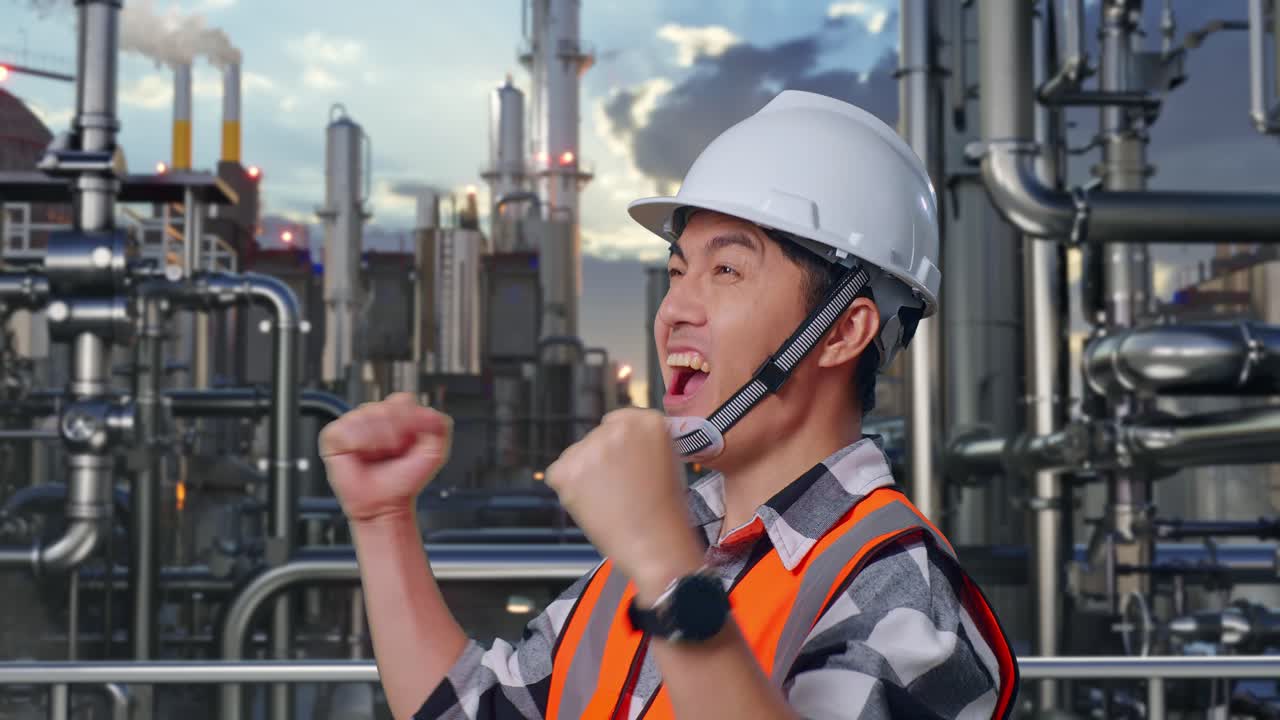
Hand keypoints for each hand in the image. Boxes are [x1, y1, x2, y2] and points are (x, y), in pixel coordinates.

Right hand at [318, 392, 452, 524]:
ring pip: (364, 416)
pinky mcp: (334, 438)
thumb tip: (430, 412)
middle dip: (393, 434)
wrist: (385, 505)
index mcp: (398, 416)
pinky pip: (344, 430)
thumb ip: (439, 426)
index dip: (409, 422)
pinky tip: (362, 455)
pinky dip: (357, 444)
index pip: (403, 400)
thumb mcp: (434, 453)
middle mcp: (375, 417)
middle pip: (384, 408)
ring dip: (376, 441)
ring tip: (378, 456)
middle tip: (394, 453)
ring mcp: (354, 425)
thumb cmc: (404, 480)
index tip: (411, 442)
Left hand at [546, 408, 703, 601]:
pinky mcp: (565, 470)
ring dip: (585, 474)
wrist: (653, 543)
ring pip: (577, 456)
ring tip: (608, 501)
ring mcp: (588, 447)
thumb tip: (622, 443)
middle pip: (596, 437)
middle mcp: (616, 427)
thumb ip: (644, 443)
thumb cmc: (666, 511)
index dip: (621, 447)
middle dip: (602, 459)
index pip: (619, 421)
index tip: (625, 464)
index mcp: (647, 421)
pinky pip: (559, 475)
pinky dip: (569, 490)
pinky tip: (593, 505)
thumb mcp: (668, 461)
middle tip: (618, 489)